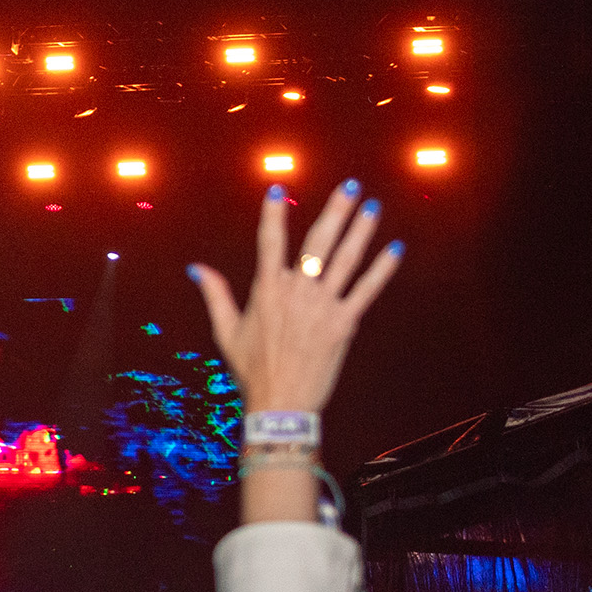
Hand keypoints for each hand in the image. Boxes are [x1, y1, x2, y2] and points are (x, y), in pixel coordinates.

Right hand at [189, 181, 401, 415]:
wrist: (280, 405)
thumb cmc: (250, 370)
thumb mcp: (226, 331)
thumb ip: (216, 294)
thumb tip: (196, 268)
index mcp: (266, 290)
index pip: (270, 241)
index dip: (273, 214)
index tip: (278, 188)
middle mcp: (296, 292)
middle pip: (318, 242)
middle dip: (335, 211)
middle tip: (350, 186)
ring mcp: (322, 307)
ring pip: (346, 260)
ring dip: (361, 231)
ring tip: (373, 206)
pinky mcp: (344, 324)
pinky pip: (367, 290)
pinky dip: (382, 269)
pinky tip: (396, 248)